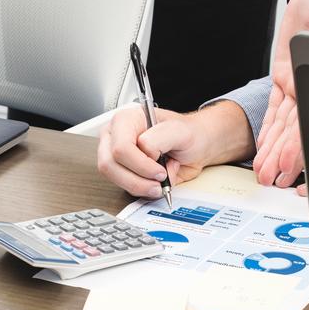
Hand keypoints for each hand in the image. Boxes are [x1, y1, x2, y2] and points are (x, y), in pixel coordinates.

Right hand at [97, 102, 254, 198]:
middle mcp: (116, 137)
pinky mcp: (123, 172)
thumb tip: (144, 151)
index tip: (160, 169)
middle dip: (138, 178)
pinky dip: (143, 189)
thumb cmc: (189, 134)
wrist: (197, 147)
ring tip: (160, 181)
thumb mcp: (180, 130)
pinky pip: (124, 187)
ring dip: (141, 185)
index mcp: (127, 120)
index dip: (140, 163)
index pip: (120, 147)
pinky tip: (156, 181)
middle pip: (110, 165)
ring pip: (115, 179)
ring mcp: (117, 156)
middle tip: (160, 179)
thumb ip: (160, 137)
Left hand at [254, 0, 308, 194]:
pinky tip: (264, 148)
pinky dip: (269, 130)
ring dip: (274, 151)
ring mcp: (296, 86)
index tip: (289, 167)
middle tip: (273, 180)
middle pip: (294, 132)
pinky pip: (275, 111)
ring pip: (283, 126)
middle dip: (283, 159)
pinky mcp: (284, 79)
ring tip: (266, 173)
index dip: (299, 148)